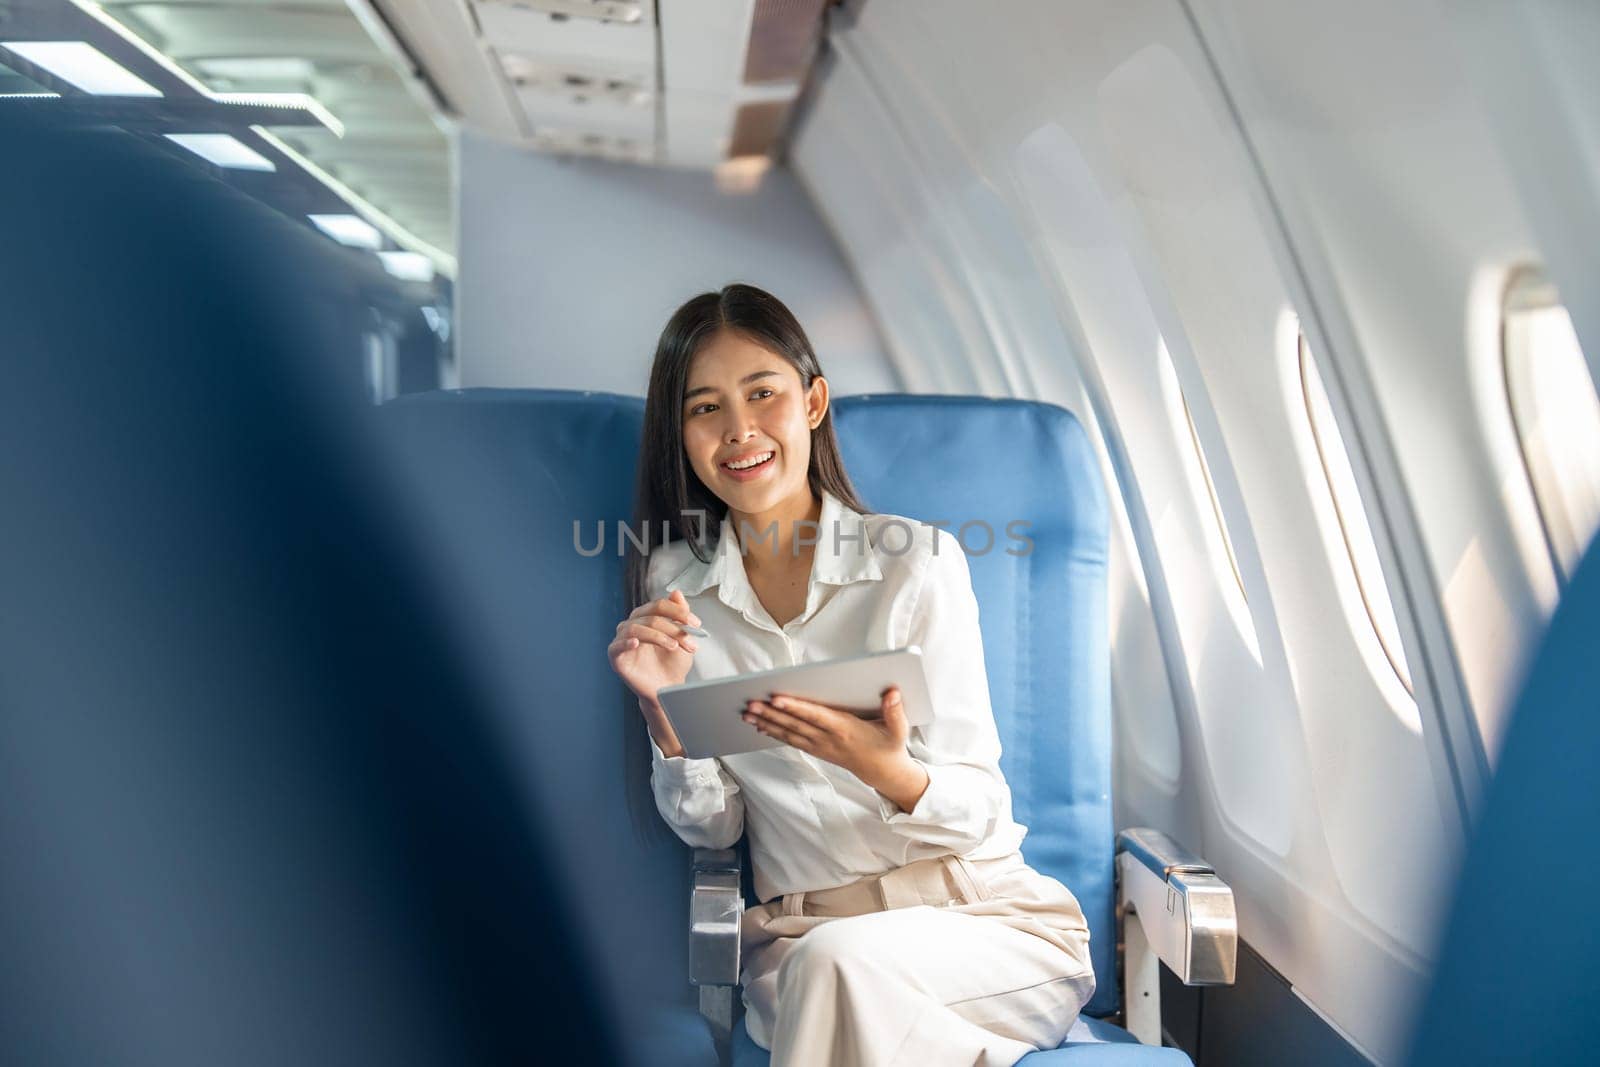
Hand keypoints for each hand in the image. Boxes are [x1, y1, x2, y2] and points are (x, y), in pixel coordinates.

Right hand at [607, 589, 698, 755]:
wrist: (668, 689)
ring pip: (637, 627)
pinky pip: (617, 646)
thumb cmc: (672, 664)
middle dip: (673, 627)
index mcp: (645, 618)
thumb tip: (676, 592)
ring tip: (674, 647)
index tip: (695, 623)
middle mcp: (632, 625)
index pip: (659, 605)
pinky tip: (637, 643)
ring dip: (659, 635)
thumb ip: (680, 615)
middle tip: (689, 639)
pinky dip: (626, 642)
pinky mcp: (615, 657)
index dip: (678, 612)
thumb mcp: (682, 637)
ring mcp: (622, 640)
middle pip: (650, 616)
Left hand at [743, 686, 929, 811]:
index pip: (816, 716)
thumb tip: (892, 693)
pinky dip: (774, 733)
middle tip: (750, 703)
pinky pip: (792, 741)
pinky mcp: (817, 750)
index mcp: (846, 730)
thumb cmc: (889, 746)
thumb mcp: (899, 730)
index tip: (777, 698)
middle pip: (796, 725)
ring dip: (767, 723)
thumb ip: (896, 712)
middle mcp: (829, 739)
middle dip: (771, 714)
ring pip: (789, 733)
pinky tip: (760, 725)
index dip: (796, 708)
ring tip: (747, 713)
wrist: (883, 772)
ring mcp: (821, 747)